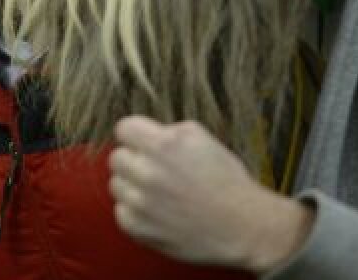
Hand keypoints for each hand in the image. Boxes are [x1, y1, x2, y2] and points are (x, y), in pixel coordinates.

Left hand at [109, 116, 313, 272]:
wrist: (242, 226)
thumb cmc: (226, 181)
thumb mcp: (201, 139)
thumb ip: (168, 132)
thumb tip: (146, 133)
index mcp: (163, 145)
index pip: (124, 129)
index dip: (135, 134)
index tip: (142, 142)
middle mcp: (148, 172)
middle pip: (116, 157)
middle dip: (133, 160)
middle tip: (153, 169)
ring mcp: (141, 202)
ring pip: (116, 185)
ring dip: (132, 186)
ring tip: (157, 192)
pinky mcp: (139, 228)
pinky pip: (121, 212)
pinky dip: (135, 211)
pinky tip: (156, 210)